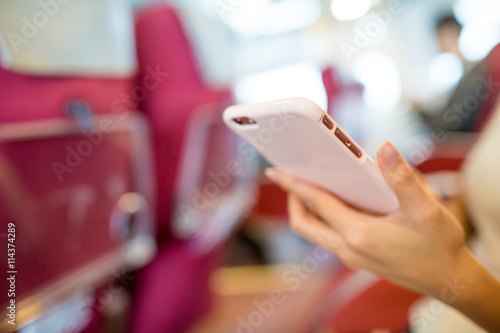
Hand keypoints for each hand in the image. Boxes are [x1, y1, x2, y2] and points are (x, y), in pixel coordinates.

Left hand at [266, 141, 467, 296]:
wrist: (449, 280)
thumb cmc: (439, 246)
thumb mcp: (426, 210)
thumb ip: (403, 178)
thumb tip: (384, 148)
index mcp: (358, 234)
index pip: (316, 204)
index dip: (293, 185)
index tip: (274, 172)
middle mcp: (348, 248)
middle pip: (304, 224)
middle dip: (294, 200)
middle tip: (293, 176)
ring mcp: (351, 256)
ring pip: (315, 232)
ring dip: (308, 210)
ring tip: (312, 185)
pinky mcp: (358, 258)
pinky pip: (329, 236)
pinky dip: (324, 218)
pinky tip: (339, 202)